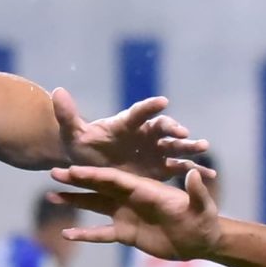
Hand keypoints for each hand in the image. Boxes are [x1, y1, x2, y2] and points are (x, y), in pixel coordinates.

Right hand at [51, 161, 223, 260]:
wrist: (201, 241)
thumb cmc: (204, 221)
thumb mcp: (202, 207)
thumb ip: (196, 192)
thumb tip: (193, 174)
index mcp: (145, 188)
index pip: (115, 179)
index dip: (94, 174)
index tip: (74, 170)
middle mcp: (131, 198)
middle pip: (99, 186)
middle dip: (77, 180)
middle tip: (54, 173)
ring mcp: (126, 215)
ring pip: (95, 205)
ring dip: (74, 200)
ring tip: (51, 196)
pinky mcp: (126, 234)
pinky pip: (101, 233)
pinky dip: (84, 234)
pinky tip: (67, 234)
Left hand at [53, 89, 207, 178]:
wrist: (90, 166)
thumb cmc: (81, 146)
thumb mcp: (73, 133)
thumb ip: (66, 115)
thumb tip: (56, 92)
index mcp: (126, 123)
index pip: (139, 112)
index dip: (149, 106)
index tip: (162, 101)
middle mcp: (144, 134)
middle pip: (163, 128)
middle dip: (174, 129)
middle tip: (185, 133)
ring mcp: (154, 151)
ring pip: (175, 147)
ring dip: (189, 147)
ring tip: (203, 148)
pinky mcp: (160, 168)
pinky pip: (180, 168)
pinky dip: (194, 170)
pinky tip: (210, 174)